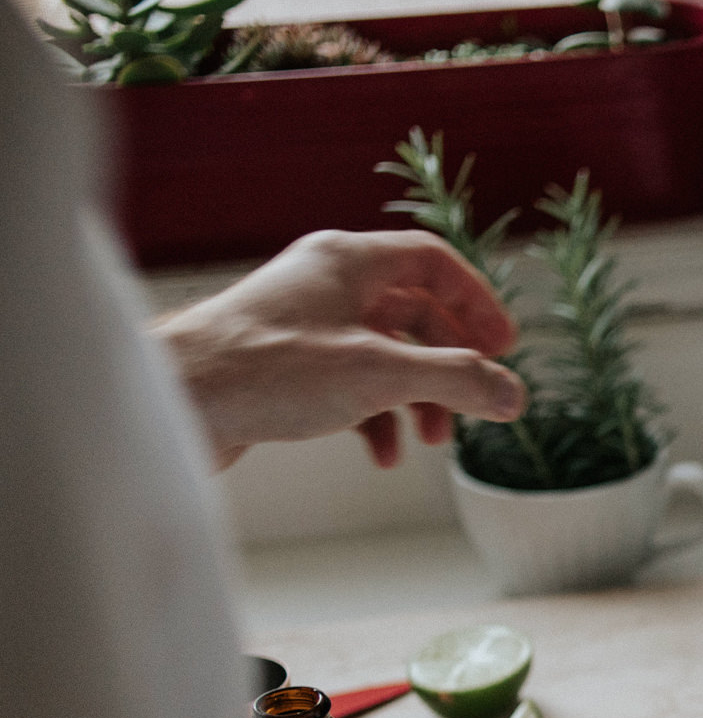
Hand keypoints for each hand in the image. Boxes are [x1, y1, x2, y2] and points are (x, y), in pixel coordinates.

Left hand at [157, 230, 525, 469]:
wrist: (174, 401)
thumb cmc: (264, 370)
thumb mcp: (380, 374)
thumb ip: (456, 381)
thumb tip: (513, 395)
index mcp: (347, 262)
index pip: (433, 262)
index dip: (476, 302)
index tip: (503, 346)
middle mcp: (324, 285)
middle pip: (413, 313)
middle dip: (449, 363)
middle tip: (477, 399)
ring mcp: (302, 326)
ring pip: (383, 354)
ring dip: (417, 397)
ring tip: (432, 440)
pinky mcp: (282, 369)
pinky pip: (349, 385)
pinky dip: (376, 418)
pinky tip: (382, 455)